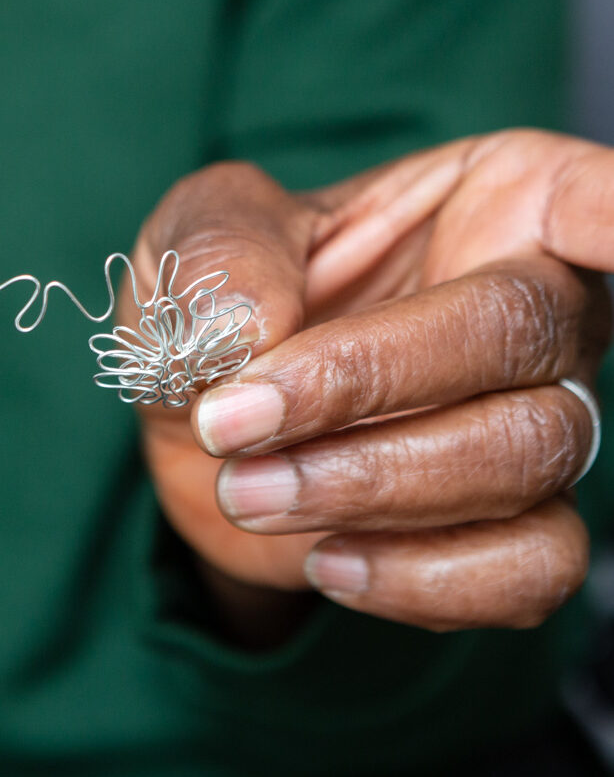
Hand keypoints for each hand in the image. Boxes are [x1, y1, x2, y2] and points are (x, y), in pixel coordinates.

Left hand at [122, 130, 612, 632]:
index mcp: (493, 201)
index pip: (593, 196)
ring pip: (524, 457)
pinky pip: (531, 569)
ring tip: (248, 489)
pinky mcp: (512, 523)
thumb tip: (262, 329)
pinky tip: (326, 558)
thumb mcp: (202, 235)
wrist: (210, 428)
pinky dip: (424, 579)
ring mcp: (538, 418)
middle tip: (233, 419)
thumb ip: (225, 250)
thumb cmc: (230, 300)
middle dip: (365, 383)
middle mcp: (539, 307)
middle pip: (517, 335)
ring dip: (368, 484)